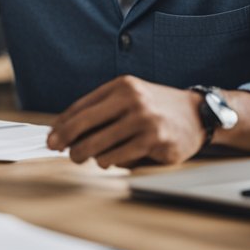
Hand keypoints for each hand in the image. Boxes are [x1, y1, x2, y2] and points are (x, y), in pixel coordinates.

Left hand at [46, 76, 203, 168]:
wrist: (198, 114)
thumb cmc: (157, 108)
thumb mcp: (130, 98)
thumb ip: (101, 110)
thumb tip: (65, 131)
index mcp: (121, 86)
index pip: (81, 107)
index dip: (62, 126)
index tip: (51, 138)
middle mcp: (132, 99)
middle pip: (84, 125)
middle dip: (67, 143)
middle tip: (63, 153)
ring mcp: (144, 120)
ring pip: (99, 146)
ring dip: (90, 156)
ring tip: (90, 157)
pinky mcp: (154, 140)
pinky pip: (118, 158)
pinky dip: (109, 162)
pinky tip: (110, 160)